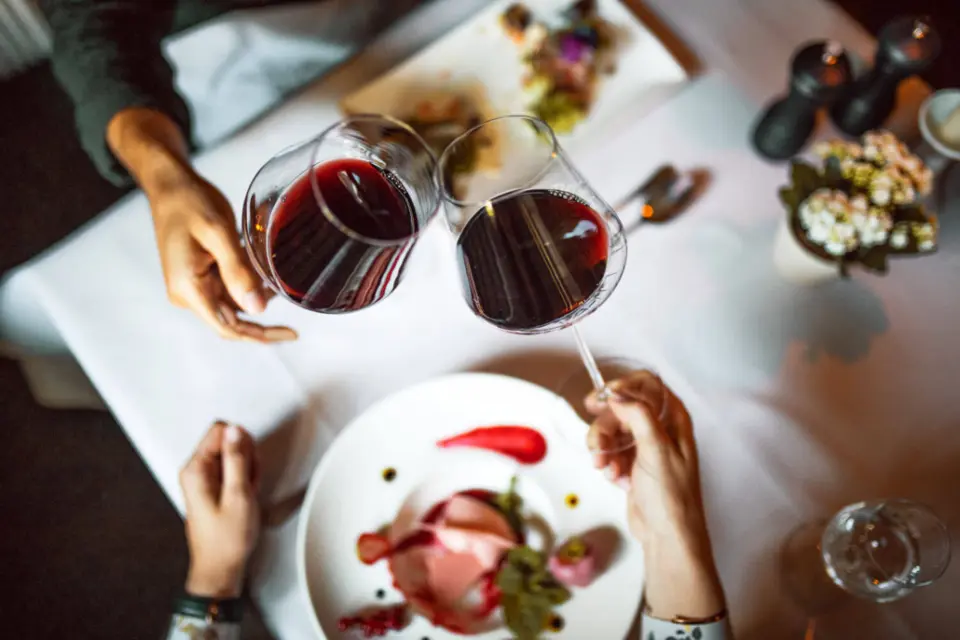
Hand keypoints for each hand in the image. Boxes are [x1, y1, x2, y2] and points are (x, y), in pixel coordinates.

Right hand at [151, 173, 296, 342]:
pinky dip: (248, 289)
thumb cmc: (189, 203)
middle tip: (293, 328)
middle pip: (230, 322)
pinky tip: (268, 280)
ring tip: (283, 290)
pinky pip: (227, 292)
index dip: (259, 335)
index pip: (226, 327)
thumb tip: (257, 309)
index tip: (290, 335)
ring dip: (256, 304)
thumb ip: (237, 271)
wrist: (169, 185)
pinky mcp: (199, 277)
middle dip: (261, 324)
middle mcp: (187, 294)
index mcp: (188, 288)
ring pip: (231, 308)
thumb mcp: (218, 232)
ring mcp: (192, 287)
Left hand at [179, 422, 260, 597]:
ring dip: (248, 471)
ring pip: (235, 455)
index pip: (221, 429)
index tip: (247, 464)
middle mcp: (196, 470)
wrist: (220, 567)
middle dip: (247, 458)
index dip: (242, 444)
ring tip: (246, 493)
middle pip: (229, 440)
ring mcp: (204, 478)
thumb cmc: (226, 539)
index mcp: (196, 469)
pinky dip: (245, 480)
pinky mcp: (213, 486)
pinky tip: (245, 497)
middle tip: (247, 483)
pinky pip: (235, 470)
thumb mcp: (238, 495)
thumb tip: (235, 430)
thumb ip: (237, 459)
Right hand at [585, 372, 724, 618]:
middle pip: (622, 409)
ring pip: (612, 431)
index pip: (647, 385)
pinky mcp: (632, 465)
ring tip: (604, 467)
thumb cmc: (672, 495)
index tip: (602, 398)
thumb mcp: (656, 449)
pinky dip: (607, 462)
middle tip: (597, 444)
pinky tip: (613, 478)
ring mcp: (645, 447)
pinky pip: (611, 451)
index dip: (623, 387)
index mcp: (673, 419)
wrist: (667, 536)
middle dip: (606, 426)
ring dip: (603, 447)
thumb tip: (617, 393)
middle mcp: (660, 429)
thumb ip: (638, 415)